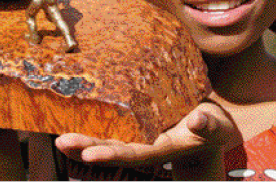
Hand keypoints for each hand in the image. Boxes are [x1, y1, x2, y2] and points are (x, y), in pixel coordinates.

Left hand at [55, 101, 239, 179]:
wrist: (206, 126)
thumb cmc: (212, 126)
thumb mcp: (215, 125)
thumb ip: (207, 124)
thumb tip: (197, 120)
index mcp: (163, 148)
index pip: (134, 154)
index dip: (112, 155)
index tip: (89, 155)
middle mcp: (146, 146)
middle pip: (113, 150)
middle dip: (86, 149)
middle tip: (62, 143)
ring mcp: (138, 137)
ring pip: (107, 142)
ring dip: (82, 142)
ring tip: (59, 140)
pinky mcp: (134, 126)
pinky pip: (110, 128)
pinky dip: (92, 127)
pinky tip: (71, 123)